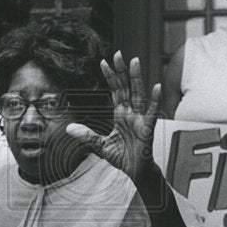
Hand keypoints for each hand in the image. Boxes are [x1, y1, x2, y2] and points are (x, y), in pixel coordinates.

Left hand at [67, 51, 161, 182]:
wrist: (136, 172)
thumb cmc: (123, 157)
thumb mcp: (100, 145)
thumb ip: (87, 135)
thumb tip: (69, 129)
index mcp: (121, 114)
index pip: (115, 91)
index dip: (110, 77)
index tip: (103, 61)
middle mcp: (131, 113)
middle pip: (126, 87)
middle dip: (122, 71)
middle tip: (118, 53)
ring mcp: (140, 119)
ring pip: (138, 94)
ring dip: (137, 78)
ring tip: (135, 61)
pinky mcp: (147, 129)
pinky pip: (151, 113)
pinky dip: (155, 100)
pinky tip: (157, 87)